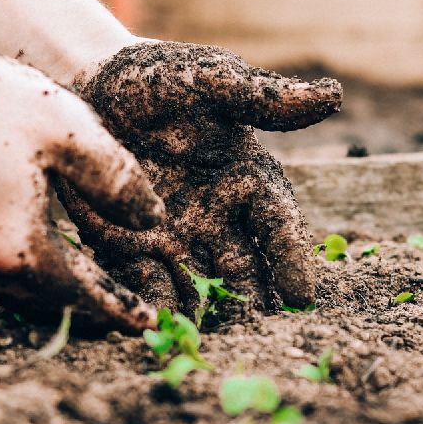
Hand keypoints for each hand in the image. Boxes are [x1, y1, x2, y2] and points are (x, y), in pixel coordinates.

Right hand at [0, 40, 164, 330]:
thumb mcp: (68, 130)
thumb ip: (118, 181)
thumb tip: (152, 221)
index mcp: (21, 251)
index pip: (87, 295)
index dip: (123, 309)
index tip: (151, 324)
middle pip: (54, 306)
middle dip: (95, 312)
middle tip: (132, 315)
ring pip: (24, 295)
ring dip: (63, 297)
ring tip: (98, 293)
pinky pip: (0, 275)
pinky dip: (33, 277)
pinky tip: (50, 258)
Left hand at [61, 41, 341, 313]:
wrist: (90, 84)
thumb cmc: (160, 78)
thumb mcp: (211, 80)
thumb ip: (263, 98)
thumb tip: (332, 96)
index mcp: (248, 179)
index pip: (278, 226)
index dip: (291, 260)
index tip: (301, 296)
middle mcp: (219, 217)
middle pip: (244, 269)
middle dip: (252, 303)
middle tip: (259, 336)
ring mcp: (176, 237)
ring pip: (199, 286)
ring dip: (206, 315)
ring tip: (210, 345)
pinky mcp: (130, 247)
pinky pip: (146, 284)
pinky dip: (153, 307)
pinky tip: (155, 330)